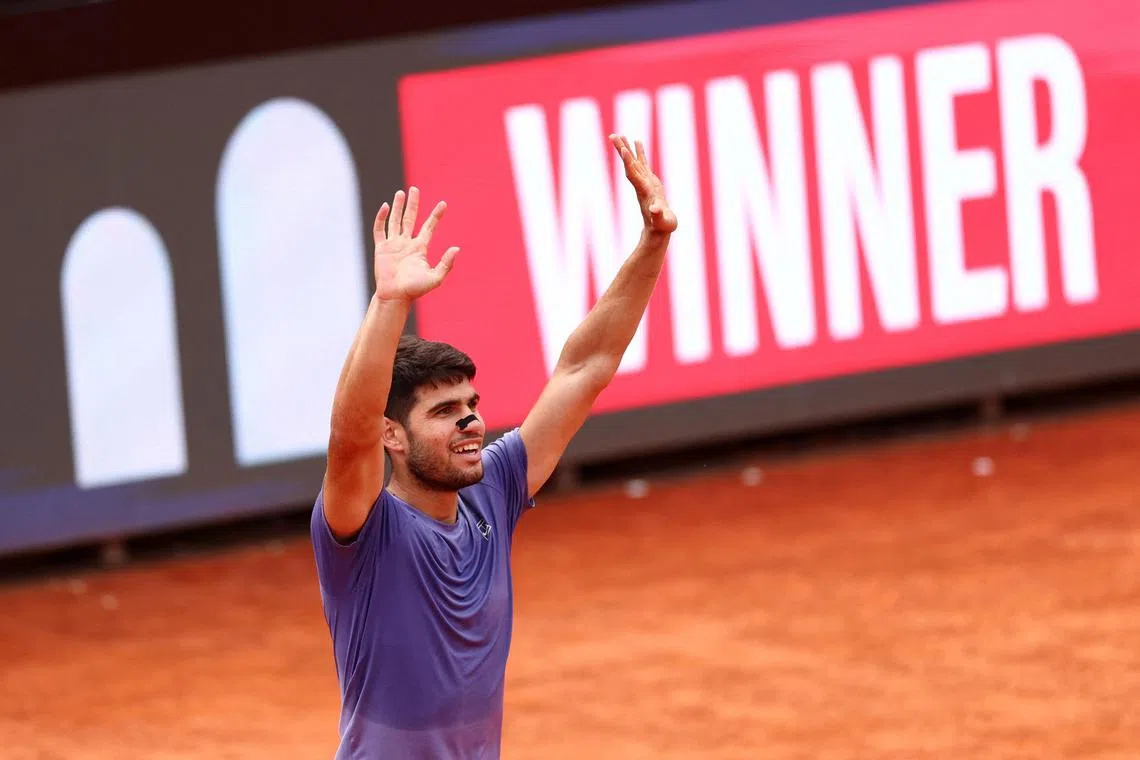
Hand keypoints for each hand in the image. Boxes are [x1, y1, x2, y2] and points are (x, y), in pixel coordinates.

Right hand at [372, 186, 459, 301]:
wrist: (395, 297)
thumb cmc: (415, 290)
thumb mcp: (435, 278)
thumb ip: (446, 263)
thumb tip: (457, 248)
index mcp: (420, 248)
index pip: (429, 227)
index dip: (436, 215)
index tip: (444, 204)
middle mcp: (406, 243)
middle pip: (410, 218)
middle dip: (413, 204)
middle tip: (415, 189)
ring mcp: (393, 244)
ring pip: (395, 220)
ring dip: (398, 206)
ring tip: (400, 193)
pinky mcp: (381, 248)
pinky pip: (380, 230)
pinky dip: (381, 218)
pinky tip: (384, 206)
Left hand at [610, 134, 677, 234]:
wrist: (658, 230)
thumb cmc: (662, 226)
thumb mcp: (662, 221)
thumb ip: (658, 214)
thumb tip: (654, 210)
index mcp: (644, 191)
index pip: (633, 174)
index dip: (628, 162)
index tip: (622, 150)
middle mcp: (641, 184)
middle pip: (629, 164)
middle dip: (622, 150)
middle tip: (613, 135)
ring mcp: (644, 182)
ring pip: (634, 162)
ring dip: (627, 148)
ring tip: (620, 135)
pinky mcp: (650, 181)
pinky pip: (643, 163)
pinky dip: (639, 152)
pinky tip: (637, 141)